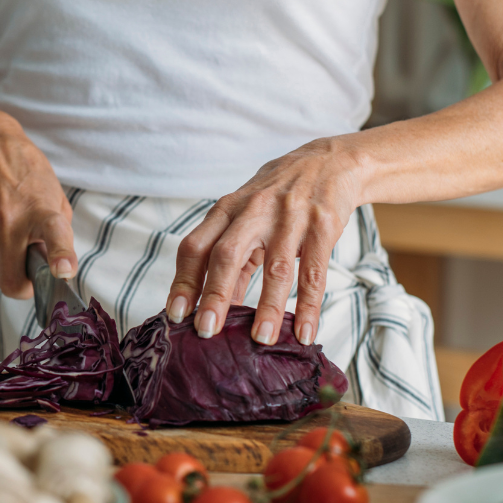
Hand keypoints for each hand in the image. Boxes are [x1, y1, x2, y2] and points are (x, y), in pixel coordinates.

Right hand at [0, 110, 76, 297]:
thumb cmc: (25, 172)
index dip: (60, 255)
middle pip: (12, 283)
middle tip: (33, 271)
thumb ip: (60, 234)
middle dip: (25, 285)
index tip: (63, 271)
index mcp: (39, 210)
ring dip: (9, 266)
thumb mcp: (55, 197)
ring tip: (15, 238)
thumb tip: (57, 266)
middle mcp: (8, 222)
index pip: (53, 235)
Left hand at [166, 137, 362, 345]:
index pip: (195, 246)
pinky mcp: (322, 226)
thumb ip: (232, 262)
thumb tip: (215, 312)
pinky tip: (304, 333)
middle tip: (206, 332)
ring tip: (262, 341)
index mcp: (226, 210)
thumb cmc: (276, 198)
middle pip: (226, 255)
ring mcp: (289, 217)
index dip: (183, 281)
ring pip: (276, 268)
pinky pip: (314, 272)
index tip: (175, 314)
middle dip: (215, 295)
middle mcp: (253, 211)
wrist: (328, 162)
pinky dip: (309, 306)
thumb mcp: (246, 219)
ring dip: (269, 308)